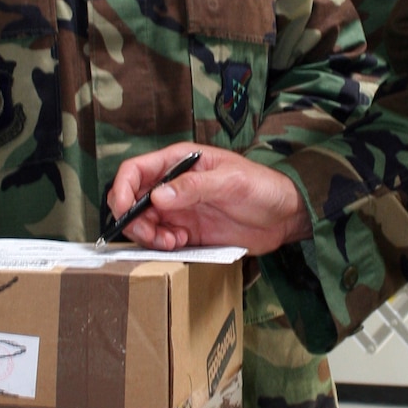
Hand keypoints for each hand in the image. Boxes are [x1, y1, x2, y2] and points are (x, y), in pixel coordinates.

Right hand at [105, 143, 310, 253]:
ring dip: (148, 236)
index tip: (123, 211)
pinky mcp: (188, 231)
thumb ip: (194, 186)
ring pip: (143, 223)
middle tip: (153, 235)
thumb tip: (157, 195)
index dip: (121, 189)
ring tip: (171, 243)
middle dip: (133, 220)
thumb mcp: (230, 182)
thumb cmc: (262, 187)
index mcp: (179, 161)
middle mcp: (173, 185)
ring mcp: (179, 209)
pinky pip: (161, 240)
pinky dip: (162, 246)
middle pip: (132, 200)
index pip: (135, 171)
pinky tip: (180, 245)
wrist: (285, 216)